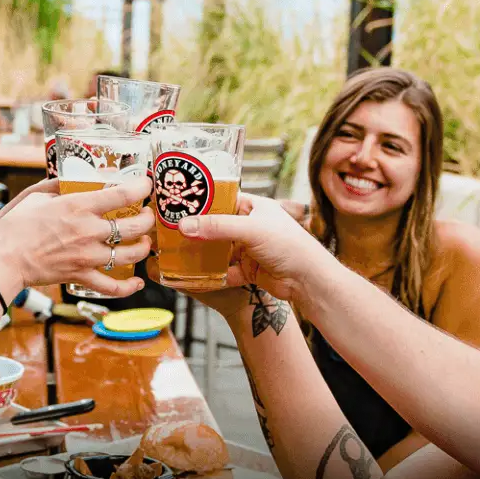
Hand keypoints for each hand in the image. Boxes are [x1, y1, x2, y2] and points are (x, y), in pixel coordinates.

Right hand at [0, 179, 155, 296]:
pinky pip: (112, 286)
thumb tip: (71, 179)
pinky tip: (137, 282)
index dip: (142, 187)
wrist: (4, 260)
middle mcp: (89, 231)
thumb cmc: (16, 227)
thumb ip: (59, 187)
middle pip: (135, 226)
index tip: (147, 184)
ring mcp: (88, 256)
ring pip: (131, 254)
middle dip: (148, 219)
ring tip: (144, 242)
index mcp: (79, 206)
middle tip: (147, 214)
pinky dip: (128, 287)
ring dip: (143, 247)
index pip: (123, 195)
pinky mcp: (81, 276)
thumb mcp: (37, 196)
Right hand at [176, 193, 335, 302]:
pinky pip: (223, 270)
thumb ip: (216, 227)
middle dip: (197, 230)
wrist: (308, 280)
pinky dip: (211, 274)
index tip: (178, 204)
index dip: (202, 201)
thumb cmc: (290, 245)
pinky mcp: (247, 269)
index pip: (222, 198)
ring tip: (177, 253)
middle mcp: (250, 225)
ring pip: (218, 249)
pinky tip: (194, 276)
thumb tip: (185, 225)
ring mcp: (248, 248)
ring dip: (202, 253)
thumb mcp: (251, 229)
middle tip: (171, 230)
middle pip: (216, 225)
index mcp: (254, 206)